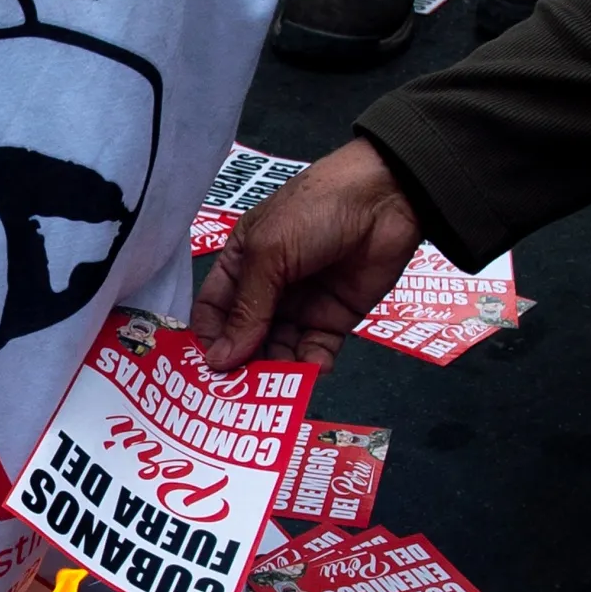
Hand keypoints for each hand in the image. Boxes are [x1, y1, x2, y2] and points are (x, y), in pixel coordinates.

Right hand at [191, 138, 422, 371]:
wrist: (387, 199)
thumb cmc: (315, 211)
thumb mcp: (269, 253)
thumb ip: (247, 309)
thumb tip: (219, 359)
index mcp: (241, 263)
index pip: (213, 309)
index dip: (207, 338)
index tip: (203, 370)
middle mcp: (267, 287)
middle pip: (244, 336)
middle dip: (240, 362)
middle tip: (236, 392)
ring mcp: (301, 305)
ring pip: (278, 348)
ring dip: (274, 369)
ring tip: (271, 389)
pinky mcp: (335, 319)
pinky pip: (315, 350)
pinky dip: (311, 365)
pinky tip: (309, 371)